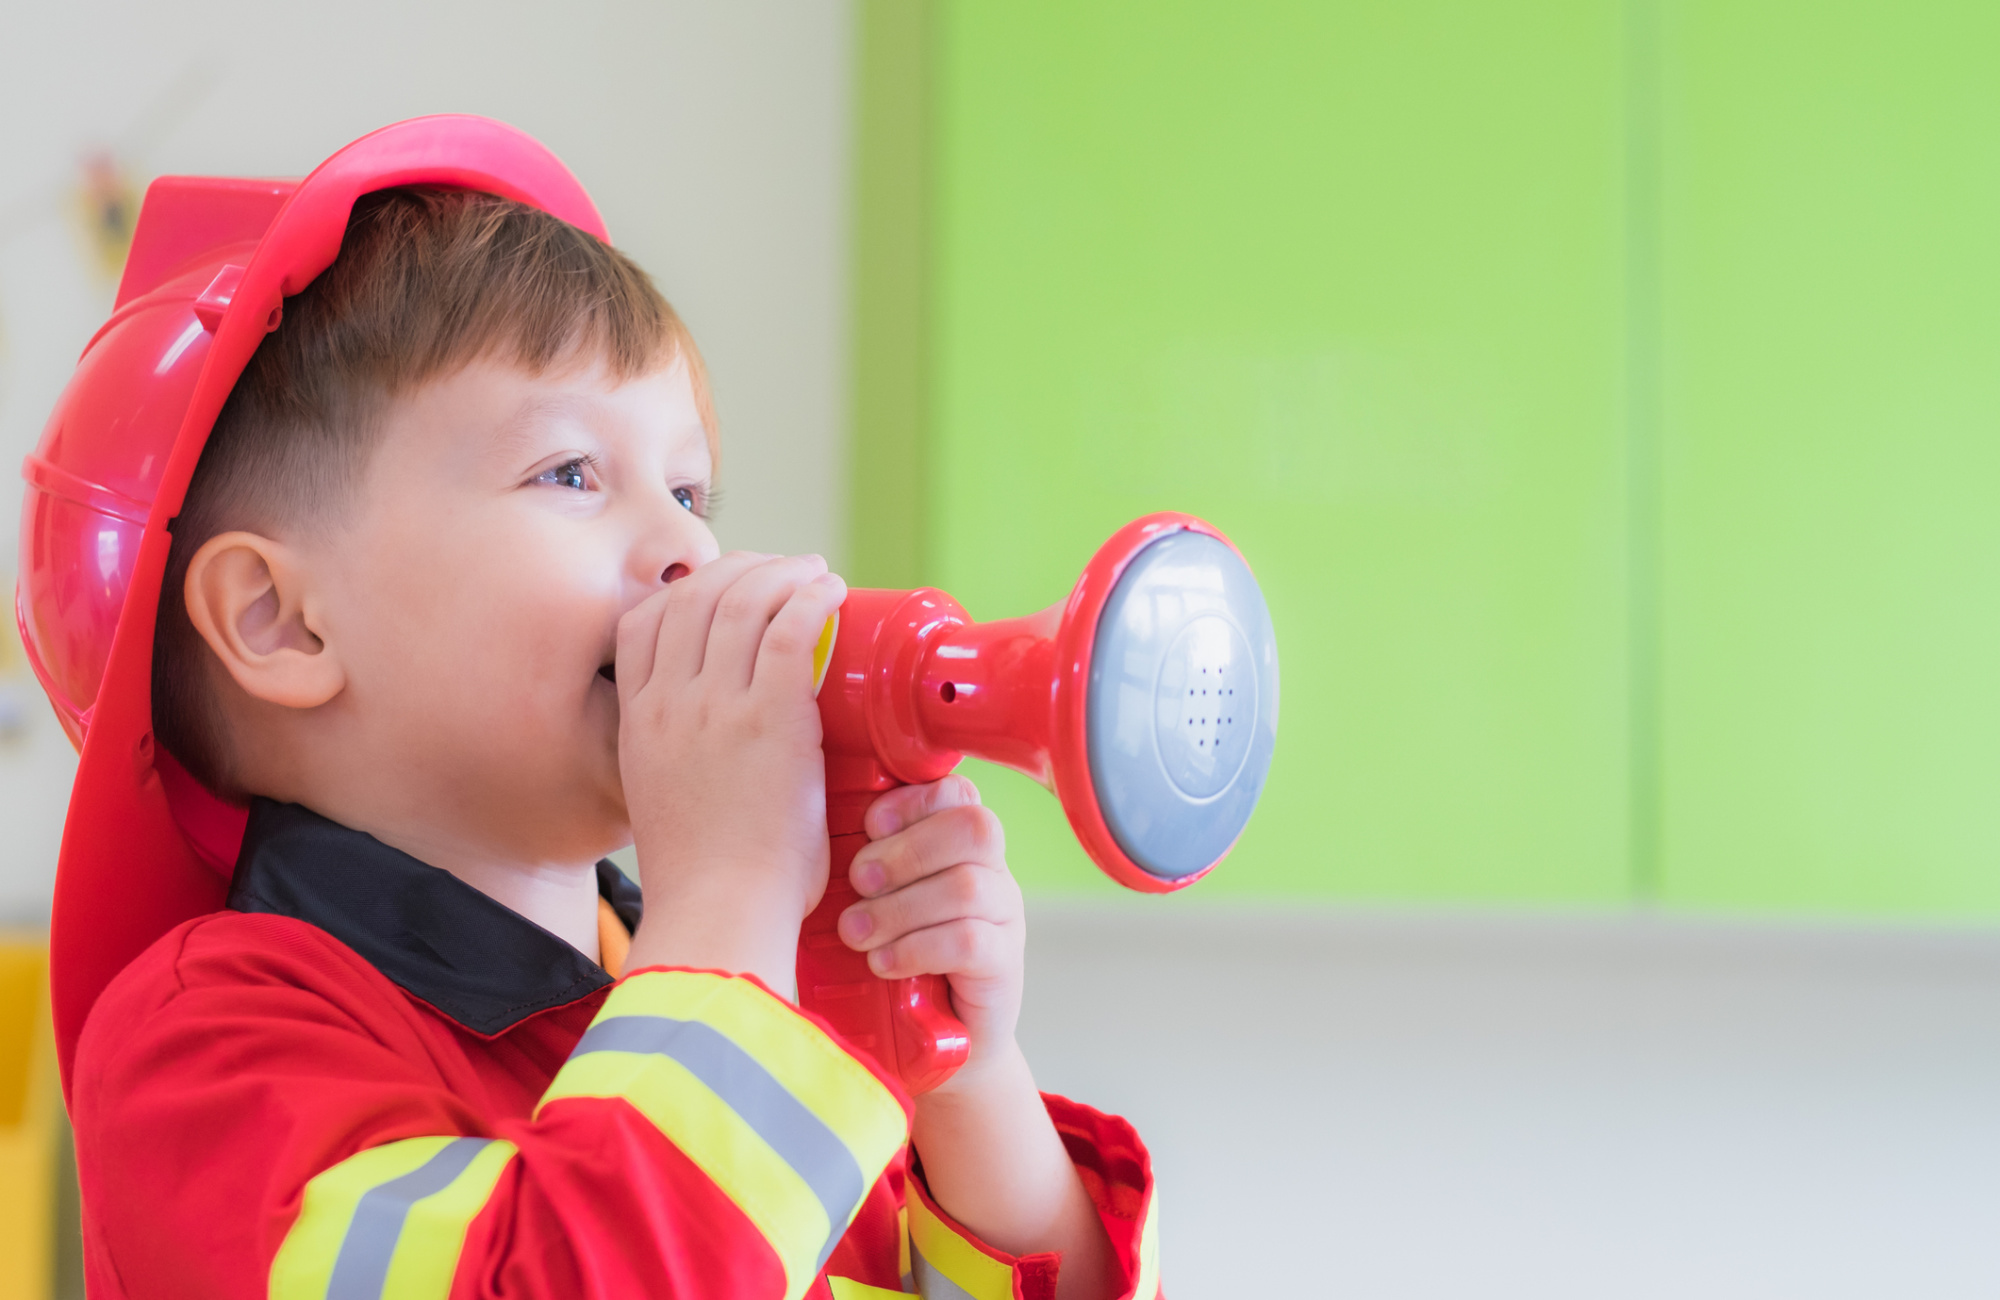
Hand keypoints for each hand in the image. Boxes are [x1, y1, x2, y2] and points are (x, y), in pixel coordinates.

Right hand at [616, 552, 846, 993]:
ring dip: (784, 573)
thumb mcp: (663, 802)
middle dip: (740, 569)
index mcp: (637, 723)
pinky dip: (812, 597)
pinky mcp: (769, 717)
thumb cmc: (707, 880)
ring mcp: (715, 706)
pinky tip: (832, 592)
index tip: (725, 588)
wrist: (719, 914)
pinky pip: (789, 627)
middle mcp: (668, 703)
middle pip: (693, 596)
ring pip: (743, 600)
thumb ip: (680, 760)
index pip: (643, 621)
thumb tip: (719, 745)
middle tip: (781, 572)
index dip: (687, 589)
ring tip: (815, 573)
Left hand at [838, 775, 1025, 1089]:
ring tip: (857, 932)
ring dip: (901, 907)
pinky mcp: (1004, 964)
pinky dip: (918, 948)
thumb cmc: (887, 956)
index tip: (868, 824)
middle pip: (973, 828)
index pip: (955, 793)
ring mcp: (1004, 916)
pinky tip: (884, 963)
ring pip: (968, 886)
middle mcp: (990, 871)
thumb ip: (860, 862)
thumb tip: (804, 828)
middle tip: (857, 882)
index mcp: (958, 843)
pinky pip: (972, 941)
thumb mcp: (870, 900)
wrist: (924, 1043)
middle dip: (906, 851)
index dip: (911, 801)